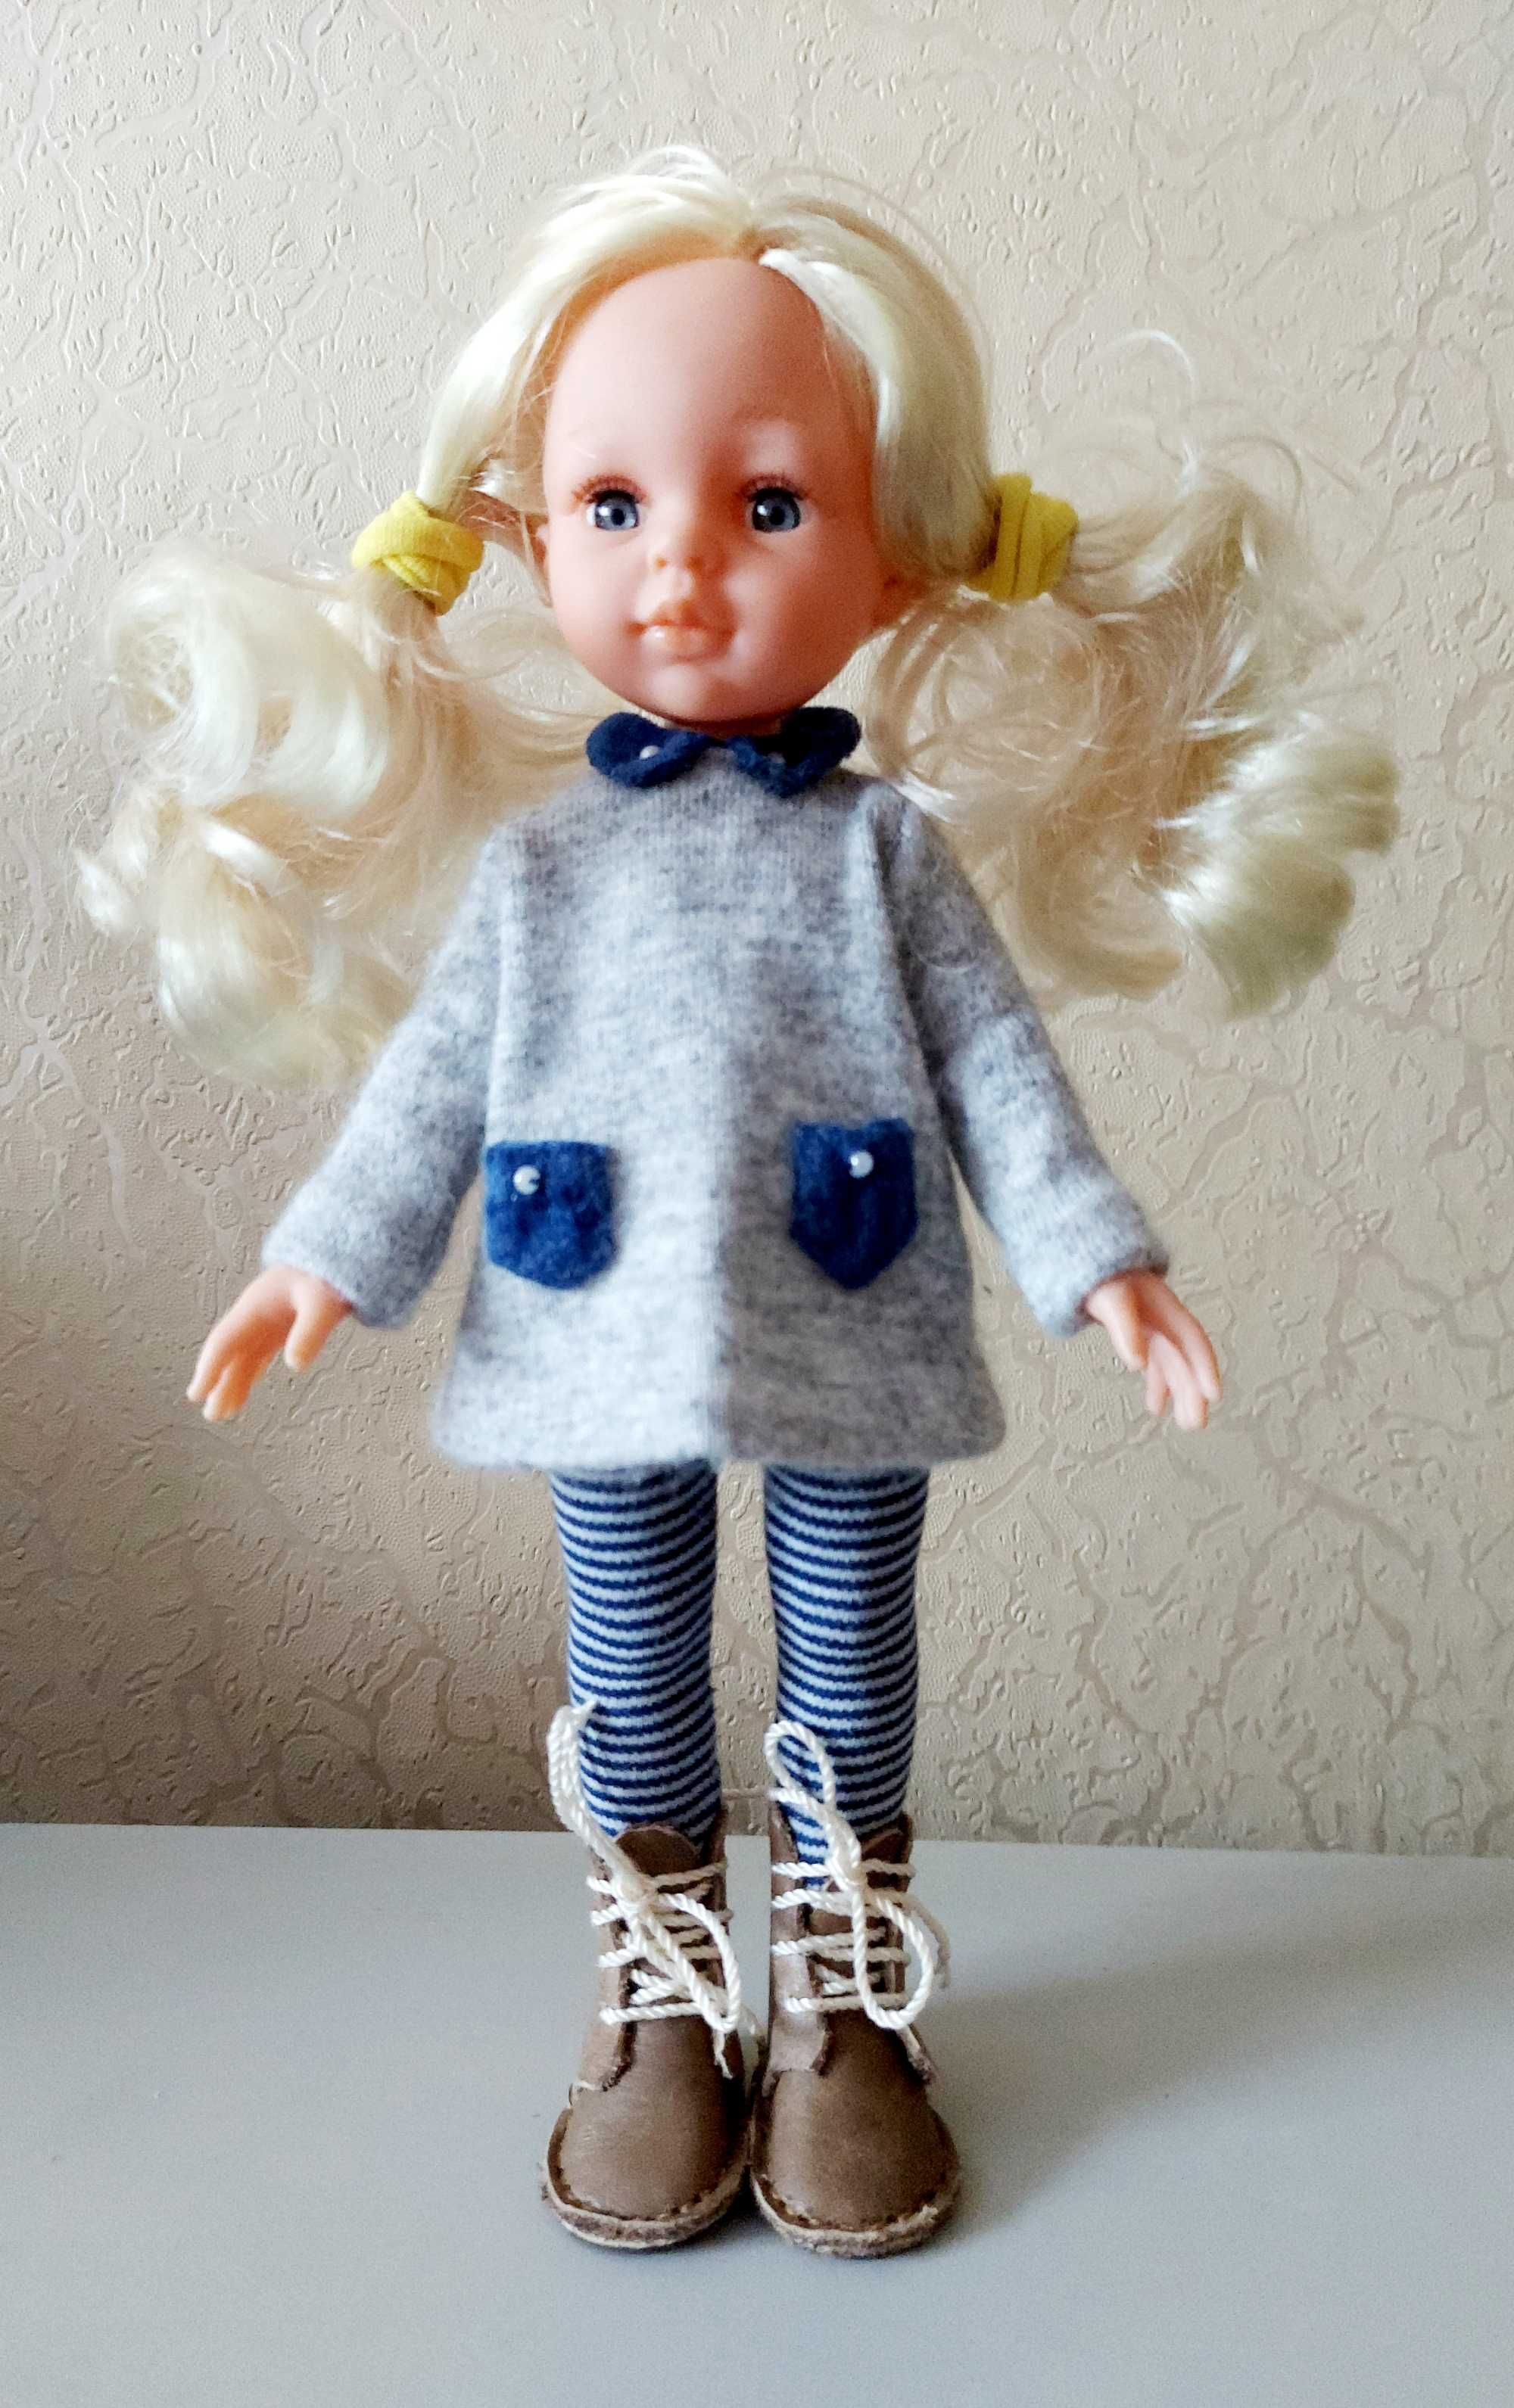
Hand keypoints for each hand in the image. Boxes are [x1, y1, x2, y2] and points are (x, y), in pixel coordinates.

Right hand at [186, 1266, 352, 1422]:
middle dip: (220, 1383)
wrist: (343, 1246)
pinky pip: (260, 1350)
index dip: (209, 1369)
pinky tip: (249, 1383)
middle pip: (232, 1353)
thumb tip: (295, 1364)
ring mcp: (269, 1317)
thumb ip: (310, 1331)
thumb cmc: (331, 1270)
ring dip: (235, 1381)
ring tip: (226, 1411)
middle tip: (212, 1415)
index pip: (224, 1342)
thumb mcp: (323, 1302)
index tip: (196, 1394)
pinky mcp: (284, 1321)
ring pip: (245, 1354)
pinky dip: (252, 1369)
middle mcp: (256, 1313)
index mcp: (256, 1305)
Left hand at [1082, 1270, 1220, 1431]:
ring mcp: (1153, 1328)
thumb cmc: (1100, 1275)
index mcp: (1164, 1307)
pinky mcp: (1140, 1335)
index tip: (1213, 1394)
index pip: (1192, 1339)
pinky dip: (1157, 1385)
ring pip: (1173, 1364)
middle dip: (1193, 1390)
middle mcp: (1164, 1319)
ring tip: (1185, 1422)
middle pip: (1185, 1358)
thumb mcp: (1111, 1298)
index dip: (1204, 1366)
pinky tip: (1156, 1405)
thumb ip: (1124, 1328)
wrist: (1085, 1260)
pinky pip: (1155, 1363)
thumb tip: (1137, 1362)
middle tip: (1195, 1422)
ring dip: (1179, 1393)